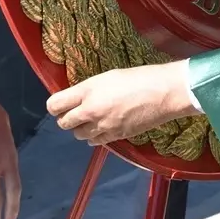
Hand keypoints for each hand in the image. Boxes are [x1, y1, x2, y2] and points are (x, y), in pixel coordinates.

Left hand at [46, 62, 195, 146]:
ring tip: (92, 119)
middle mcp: (91, 111)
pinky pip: (95, 142)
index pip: (55, 105)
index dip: (55, 106)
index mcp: (88, 91)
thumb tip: (78, 99)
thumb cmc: (140, 77)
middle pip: (64, 123)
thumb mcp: (109, 76)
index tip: (60, 104)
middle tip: (76, 111)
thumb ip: (90, 89)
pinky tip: (104, 126)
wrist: (165, 93)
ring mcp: (103, 126)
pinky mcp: (115, 137)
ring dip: (81, 128)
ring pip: (78, 135)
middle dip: (67, 118)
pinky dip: (95, 136)